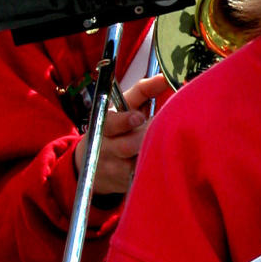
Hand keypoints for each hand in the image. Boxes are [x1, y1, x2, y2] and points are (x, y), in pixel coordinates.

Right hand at [74, 75, 170, 193]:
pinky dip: (155, 172)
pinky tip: (168, 165)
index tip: (138, 117)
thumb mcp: (123, 107)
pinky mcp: (124, 185)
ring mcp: (115, 170)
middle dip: (145, 138)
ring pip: (136, 165)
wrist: (91, 165)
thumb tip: (166, 76)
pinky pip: (141, 179)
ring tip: (169, 147)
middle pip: (127, 145)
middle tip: (163, 131)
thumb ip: (144, 91)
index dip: (124, 121)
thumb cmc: (116, 128)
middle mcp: (107, 149)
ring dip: (152, 156)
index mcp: (104, 126)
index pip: (110, 124)